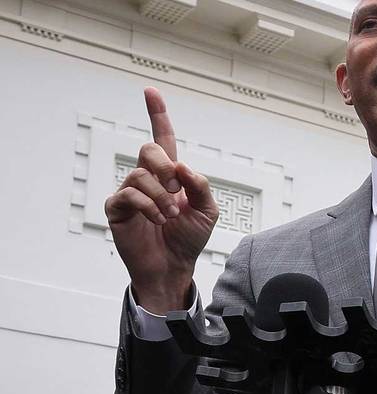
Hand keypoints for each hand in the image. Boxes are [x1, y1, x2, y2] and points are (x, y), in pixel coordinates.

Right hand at [105, 87, 218, 313]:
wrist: (174, 266)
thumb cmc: (189, 239)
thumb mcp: (207, 211)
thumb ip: (200, 185)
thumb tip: (182, 166)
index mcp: (170, 176)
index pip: (163, 139)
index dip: (157, 115)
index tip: (150, 91)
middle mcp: (148, 179)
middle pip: (149, 150)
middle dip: (165, 167)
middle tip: (176, 190)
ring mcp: (130, 192)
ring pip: (140, 174)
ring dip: (161, 196)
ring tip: (169, 216)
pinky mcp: (116, 208)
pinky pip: (128, 194)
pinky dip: (147, 206)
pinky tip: (157, 220)